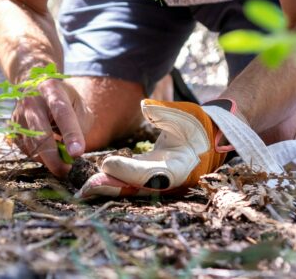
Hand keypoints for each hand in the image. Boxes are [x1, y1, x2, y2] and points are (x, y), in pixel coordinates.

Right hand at [11, 78, 85, 176]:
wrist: (35, 86)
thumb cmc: (63, 99)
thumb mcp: (78, 105)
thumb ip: (80, 125)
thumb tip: (71, 153)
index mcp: (52, 90)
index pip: (62, 113)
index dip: (70, 134)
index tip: (77, 153)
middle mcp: (31, 101)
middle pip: (40, 134)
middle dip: (54, 157)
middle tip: (66, 171)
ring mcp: (19, 115)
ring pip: (33, 146)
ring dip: (49, 158)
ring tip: (62, 158)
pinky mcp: (13, 129)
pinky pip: (27, 150)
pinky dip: (40, 156)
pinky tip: (49, 149)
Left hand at [78, 99, 236, 198]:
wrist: (209, 136)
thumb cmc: (197, 124)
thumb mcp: (184, 115)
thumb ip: (164, 112)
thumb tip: (145, 106)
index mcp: (179, 166)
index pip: (150, 172)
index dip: (128, 171)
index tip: (106, 164)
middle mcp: (168, 178)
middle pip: (137, 187)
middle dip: (113, 187)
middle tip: (88, 188)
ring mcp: (159, 178)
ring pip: (133, 186)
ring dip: (110, 186)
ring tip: (87, 188)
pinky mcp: (151, 173)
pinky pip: (132, 180)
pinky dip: (116, 180)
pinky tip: (98, 179)